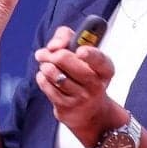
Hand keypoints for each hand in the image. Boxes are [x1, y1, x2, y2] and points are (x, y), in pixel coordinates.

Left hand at [34, 26, 124, 146]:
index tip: (80, 51)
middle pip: (74, 67)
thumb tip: (53, 46)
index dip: (90, 55)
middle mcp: (96, 84)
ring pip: (58, 77)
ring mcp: (81, 98)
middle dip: (55, 56)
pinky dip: (42, 78)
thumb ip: (67, 37)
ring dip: (46, 66)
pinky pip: (48, 88)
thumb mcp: (82, 52)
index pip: (100, 60)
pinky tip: (45, 76)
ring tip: (45, 64)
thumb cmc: (84, 74)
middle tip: (44, 52)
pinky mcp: (67, 108)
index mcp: (104, 69)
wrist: (90, 110)